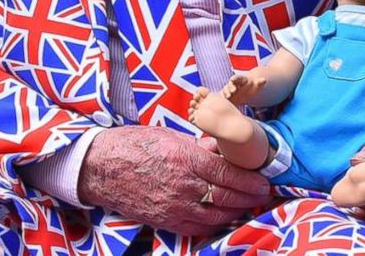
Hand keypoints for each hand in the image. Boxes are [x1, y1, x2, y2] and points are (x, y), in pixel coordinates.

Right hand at [77, 125, 271, 237]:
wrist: (101, 168)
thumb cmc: (133, 145)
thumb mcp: (169, 136)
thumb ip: (198, 146)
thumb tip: (222, 149)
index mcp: (184, 158)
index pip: (227, 174)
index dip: (249, 181)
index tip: (263, 182)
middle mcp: (182, 185)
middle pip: (226, 196)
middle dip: (249, 197)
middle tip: (262, 195)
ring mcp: (174, 206)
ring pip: (216, 215)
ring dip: (237, 212)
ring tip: (249, 206)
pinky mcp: (166, 221)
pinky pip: (199, 227)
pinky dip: (216, 224)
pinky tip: (224, 217)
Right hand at [223, 71, 266, 106]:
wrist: (247, 91)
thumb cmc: (252, 87)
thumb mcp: (257, 85)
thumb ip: (260, 83)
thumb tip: (264, 80)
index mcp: (241, 80)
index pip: (238, 78)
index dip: (235, 78)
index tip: (232, 79)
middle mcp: (233, 84)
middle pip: (230, 84)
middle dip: (231, 87)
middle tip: (233, 91)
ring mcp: (229, 89)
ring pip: (226, 90)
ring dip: (226, 92)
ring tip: (228, 96)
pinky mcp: (227, 96)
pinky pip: (224, 96)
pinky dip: (223, 98)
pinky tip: (224, 101)